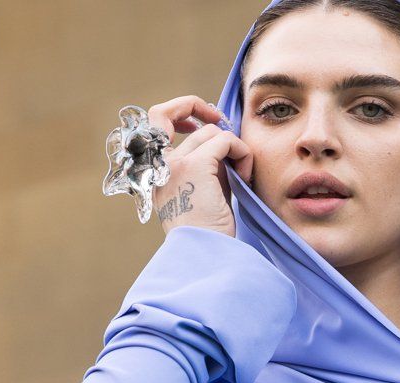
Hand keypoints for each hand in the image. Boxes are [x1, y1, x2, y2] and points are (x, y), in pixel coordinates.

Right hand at [145, 94, 254, 237]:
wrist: (206, 255)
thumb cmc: (210, 231)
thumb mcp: (203, 189)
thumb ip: (207, 163)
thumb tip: (224, 138)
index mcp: (154, 170)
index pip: (156, 119)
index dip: (182, 110)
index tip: (207, 119)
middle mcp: (157, 163)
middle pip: (185, 121)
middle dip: (210, 118)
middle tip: (228, 133)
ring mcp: (174, 163)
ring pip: (211, 131)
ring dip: (234, 149)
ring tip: (242, 174)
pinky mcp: (195, 166)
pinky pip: (226, 140)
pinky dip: (242, 153)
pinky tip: (245, 176)